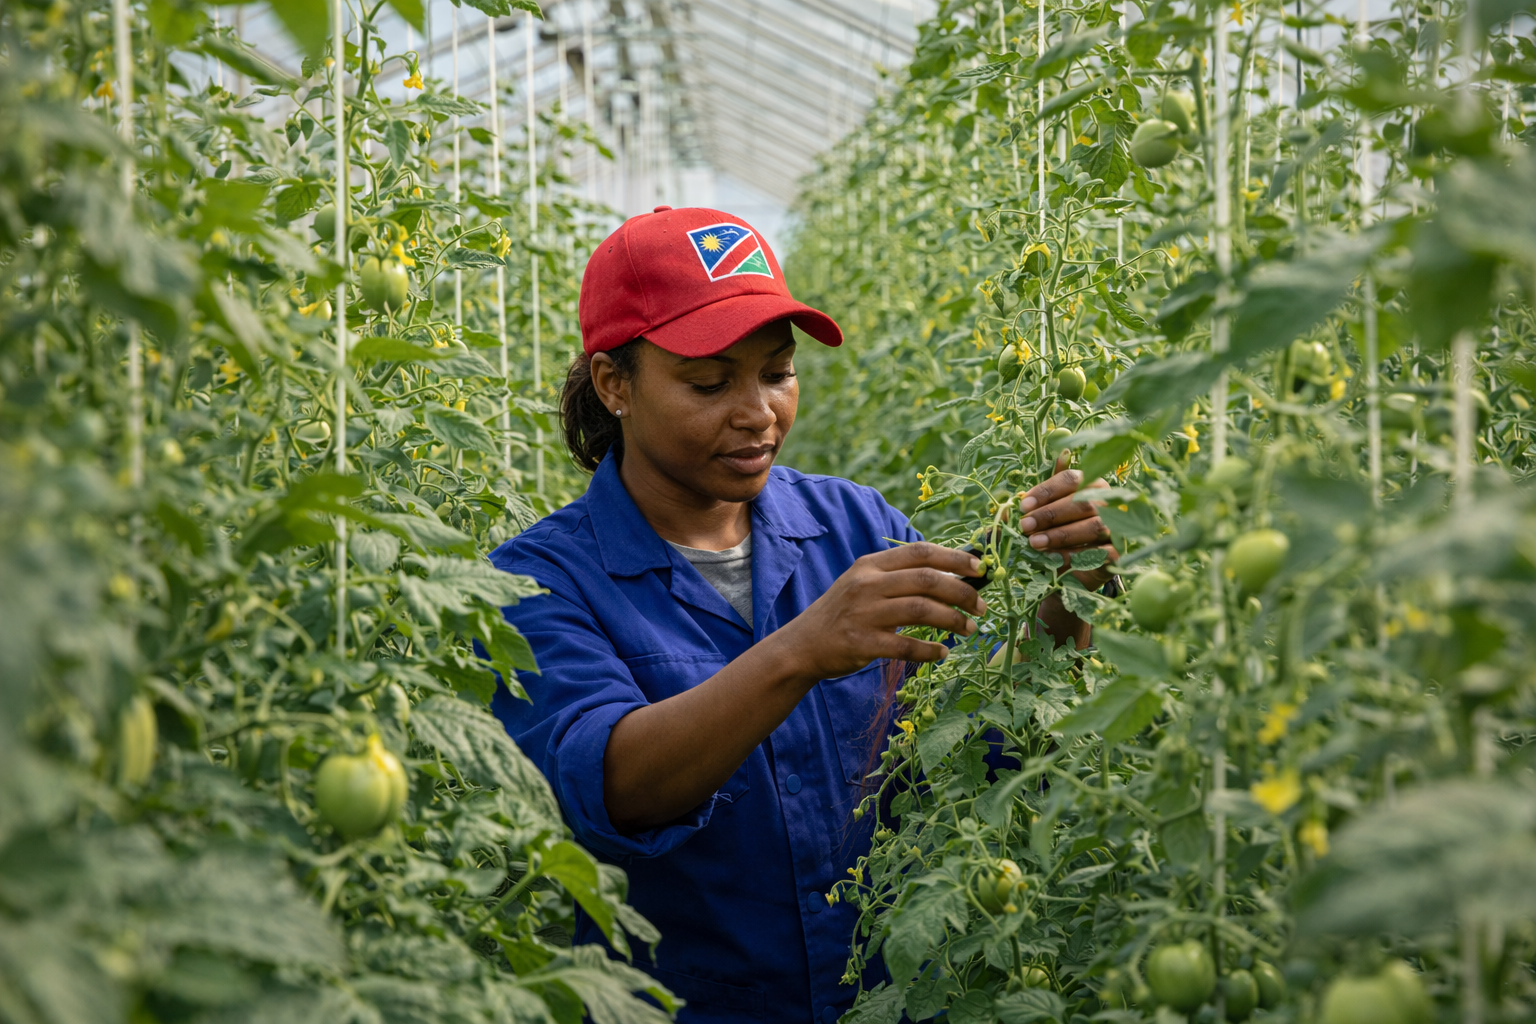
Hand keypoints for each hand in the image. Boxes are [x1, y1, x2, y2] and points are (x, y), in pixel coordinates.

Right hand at [775, 542, 988, 678]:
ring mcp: (864, 613)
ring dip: (952, 620)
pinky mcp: (862, 643)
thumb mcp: (864, 584)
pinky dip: (930, 650)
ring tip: (969, 629)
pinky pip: (905, 646)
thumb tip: (953, 575)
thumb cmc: (844, 613)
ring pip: (921, 610)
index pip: (920, 552)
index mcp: (871, 565)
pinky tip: (942, 653)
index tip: (980, 568)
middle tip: (982, 606)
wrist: (803, 645)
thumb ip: (900, 577)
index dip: (955, 558)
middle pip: (926, 580)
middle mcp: (867, 584)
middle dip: (962, 592)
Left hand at [1018, 452, 1118, 589]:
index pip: (1070, 480)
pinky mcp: (1118, 551)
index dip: (1046, 491)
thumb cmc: (1061, 531)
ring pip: (1093, 526)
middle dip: (1050, 515)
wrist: (1079, 567)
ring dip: (1061, 535)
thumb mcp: (1047, 514)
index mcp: (1091, 484)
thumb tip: (1023, 491)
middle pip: (1081, 503)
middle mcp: (1109, 501)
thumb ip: (1037, 502)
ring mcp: (1117, 526)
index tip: (1024, 506)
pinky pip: (1100, 552)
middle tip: (1025, 526)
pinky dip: (1075, 555)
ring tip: (1035, 543)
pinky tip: (1054, 559)